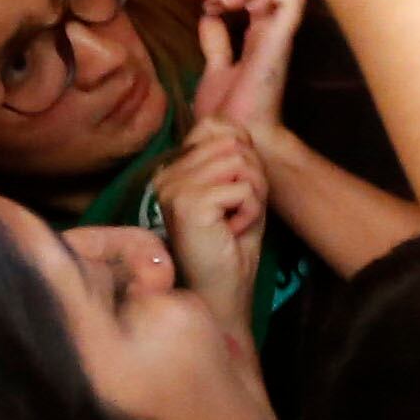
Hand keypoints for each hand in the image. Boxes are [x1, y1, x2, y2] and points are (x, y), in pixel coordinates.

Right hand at [151, 116, 273, 341]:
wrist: (220, 294)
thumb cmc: (231, 245)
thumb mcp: (238, 190)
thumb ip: (236, 156)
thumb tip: (240, 130)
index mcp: (172, 169)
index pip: (217, 125)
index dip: (244, 154)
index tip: (236, 193)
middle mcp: (166, 175)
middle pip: (234, 142)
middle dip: (252, 177)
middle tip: (237, 211)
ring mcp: (173, 188)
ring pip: (241, 161)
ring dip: (252, 195)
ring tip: (233, 221)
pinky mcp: (188, 204)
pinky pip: (243, 188)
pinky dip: (251, 211)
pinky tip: (231, 232)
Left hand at [191, 0, 306, 132]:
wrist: (235, 133)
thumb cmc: (229, 111)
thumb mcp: (215, 69)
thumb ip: (217, 44)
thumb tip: (209, 17)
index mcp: (258, 35)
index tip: (205, 2)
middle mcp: (271, 30)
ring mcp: (278, 34)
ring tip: (229, 2)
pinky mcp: (281, 40)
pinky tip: (247, 8)